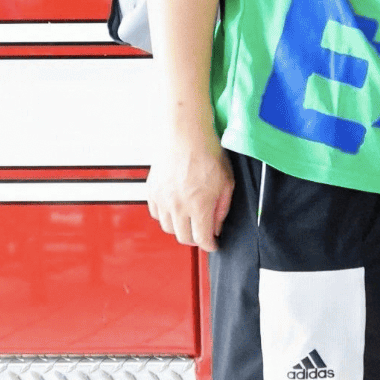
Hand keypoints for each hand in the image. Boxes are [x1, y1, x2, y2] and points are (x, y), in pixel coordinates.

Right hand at [146, 133, 232, 250]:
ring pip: (168, 228)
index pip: (202, 239)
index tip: (213, 244)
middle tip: (202, 233)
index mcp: (199, 205)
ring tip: (189, 220)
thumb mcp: (226, 182)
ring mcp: (162, 199)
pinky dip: (165, 216)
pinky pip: (156, 214)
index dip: (210, 245)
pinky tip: (175, 209)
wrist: (185, 133)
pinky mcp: (152, 191)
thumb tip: (217, 226)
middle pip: (183, 238)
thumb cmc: (207, 152)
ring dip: (180, 228)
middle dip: (195, 239)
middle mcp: (178, 205)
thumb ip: (222, 208)